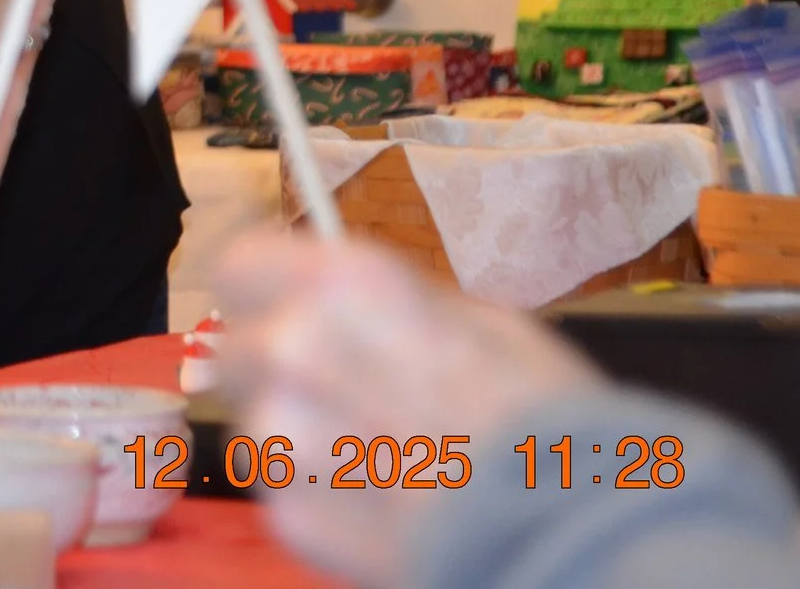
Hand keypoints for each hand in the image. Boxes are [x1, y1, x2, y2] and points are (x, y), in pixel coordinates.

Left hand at [215, 233, 601, 587]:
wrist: (561, 534)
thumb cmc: (543, 415)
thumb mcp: (479, 320)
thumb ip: (387, 305)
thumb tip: (347, 303)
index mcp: (341, 285)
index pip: (238, 264)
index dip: (259, 291)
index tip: (280, 307)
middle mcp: (292, 348)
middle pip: (238, 350)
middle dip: (275, 370)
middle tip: (337, 395)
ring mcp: (280, 436)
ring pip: (256, 425)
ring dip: (295, 435)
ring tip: (374, 458)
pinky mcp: (286, 514)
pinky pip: (285, 491)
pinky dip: (318, 496)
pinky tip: (379, 503)